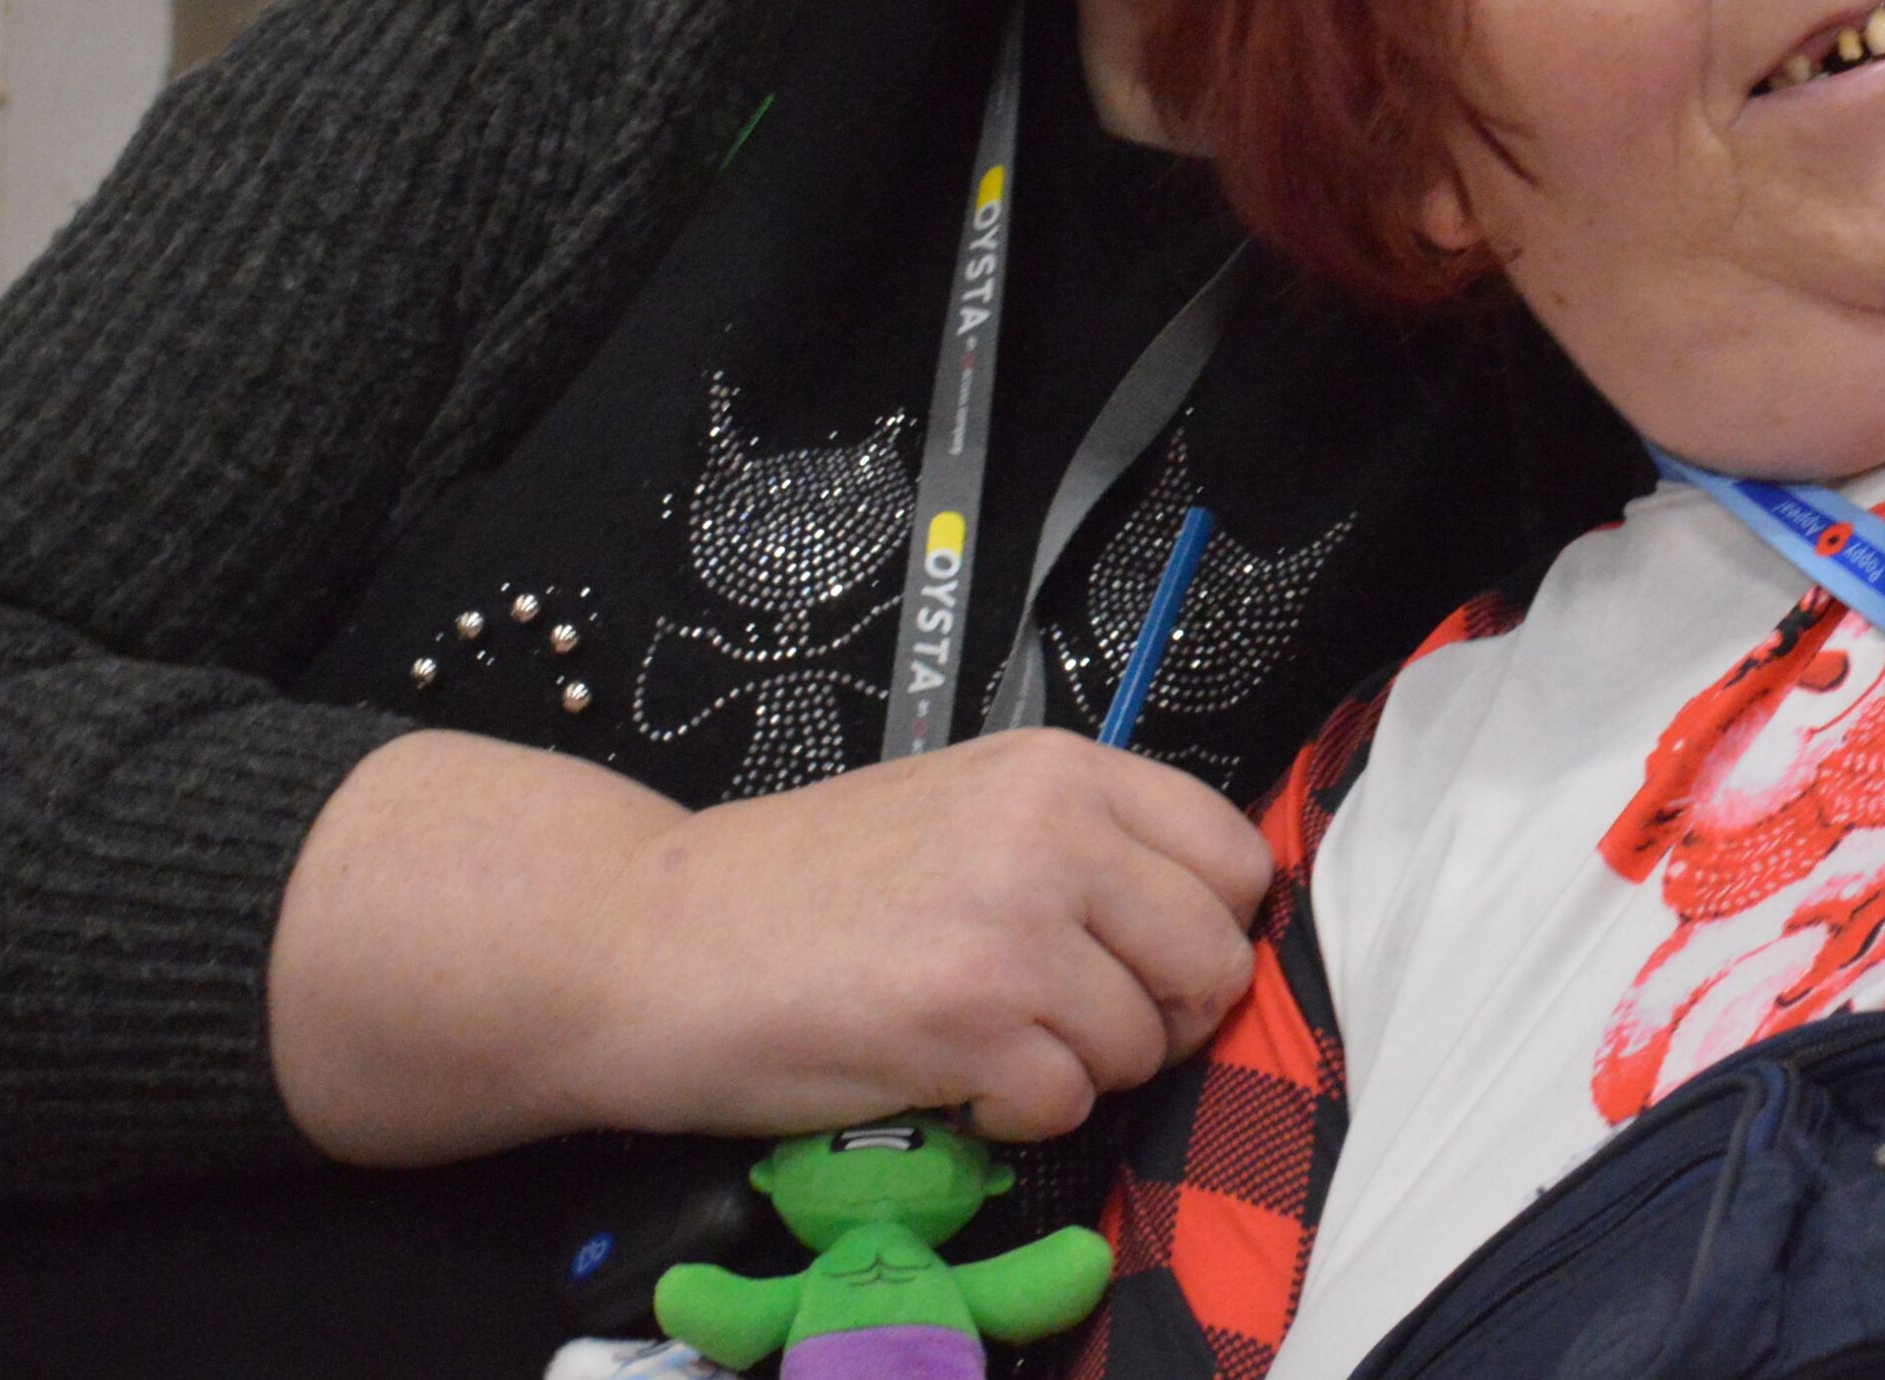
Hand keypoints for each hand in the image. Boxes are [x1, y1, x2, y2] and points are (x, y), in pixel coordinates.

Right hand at [576, 727, 1274, 1142]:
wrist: (650, 938)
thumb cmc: (799, 888)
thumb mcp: (966, 809)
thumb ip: (1083, 844)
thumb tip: (1195, 917)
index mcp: (1060, 770)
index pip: (1234, 857)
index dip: (1208, 929)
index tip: (1152, 961)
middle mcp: (1053, 831)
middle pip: (1213, 959)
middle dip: (1162, 1016)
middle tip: (1077, 1024)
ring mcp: (1015, 924)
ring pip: (1145, 1042)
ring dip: (1078, 1069)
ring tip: (988, 1040)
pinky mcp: (969, 1020)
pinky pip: (1068, 1102)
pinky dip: (1017, 1115)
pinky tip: (951, 1076)